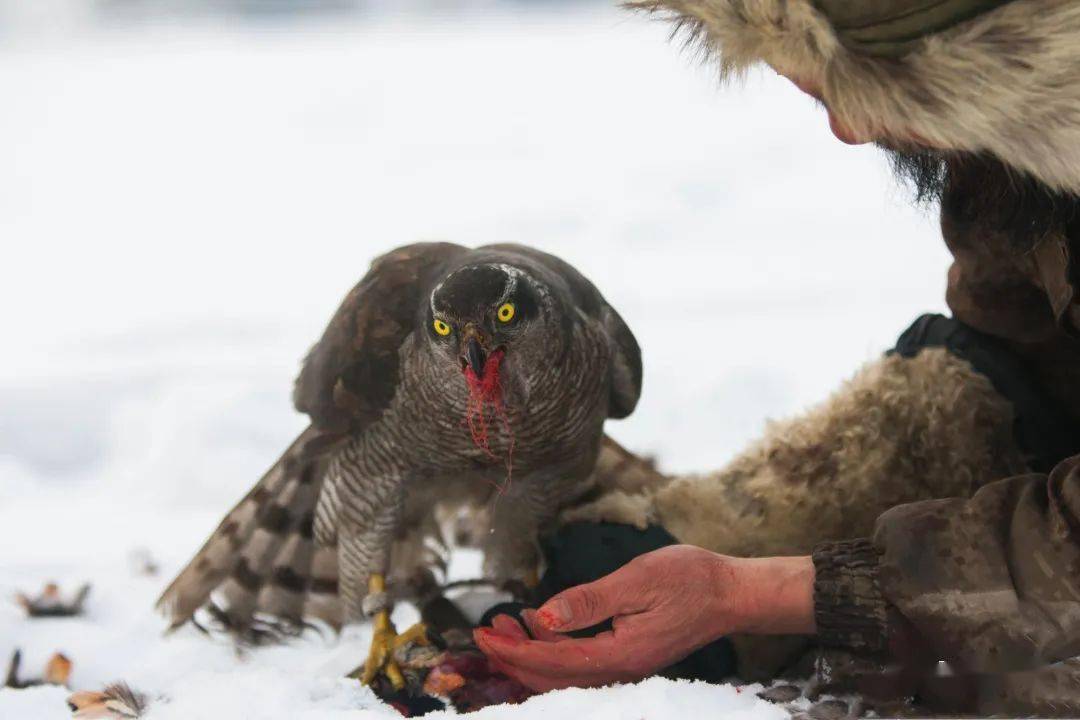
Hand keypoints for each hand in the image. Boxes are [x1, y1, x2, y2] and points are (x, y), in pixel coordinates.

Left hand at [473, 545, 814, 691]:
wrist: (732, 592)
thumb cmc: (690, 580)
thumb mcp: (635, 580)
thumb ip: (588, 601)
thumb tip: (543, 617)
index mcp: (619, 655)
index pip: (552, 661)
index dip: (513, 650)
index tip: (482, 633)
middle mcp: (620, 670)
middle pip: (553, 675)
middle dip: (513, 657)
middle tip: (482, 633)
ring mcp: (625, 666)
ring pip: (565, 672)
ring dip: (531, 652)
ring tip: (505, 625)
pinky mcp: (629, 655)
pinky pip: (581, 662)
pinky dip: (554, 647)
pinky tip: (540, 624)